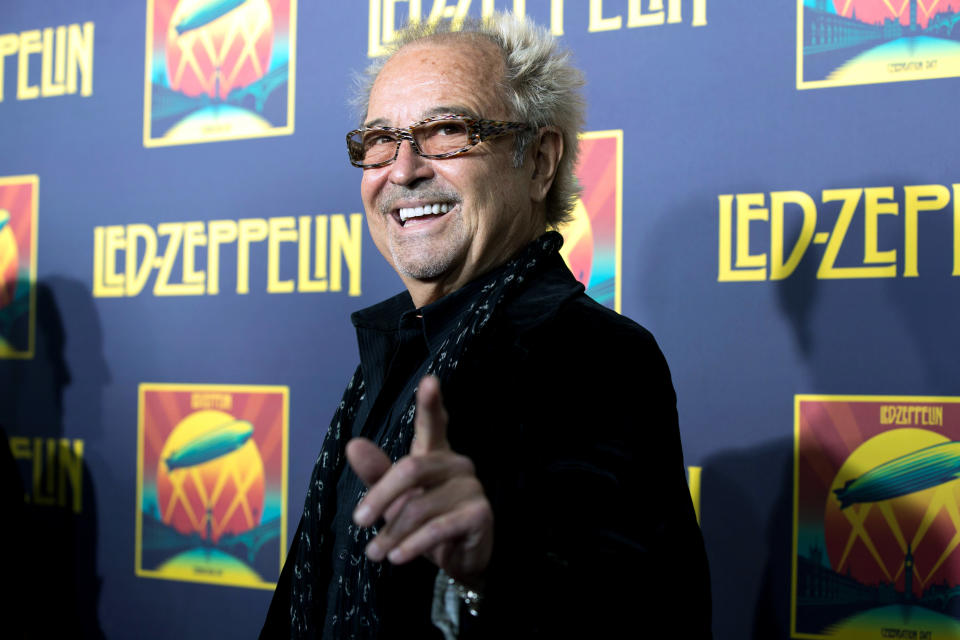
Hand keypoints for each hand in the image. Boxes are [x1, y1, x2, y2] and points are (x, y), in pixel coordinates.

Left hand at [346, 375, 492, 586]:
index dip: (431, 403)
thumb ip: (376, 474)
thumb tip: (353, 445)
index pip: (434, 423)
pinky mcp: (480, 514)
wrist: (459, 560)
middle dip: (380, 497)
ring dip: (392, 533)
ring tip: (375, 553)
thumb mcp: (394, 499)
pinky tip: (397, 557)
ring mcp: (471, 487)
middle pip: (411, 469)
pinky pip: (438, 528)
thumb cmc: (424, 521)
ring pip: (420, 506)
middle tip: (358, 521)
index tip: (430, 381)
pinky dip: (413, 545)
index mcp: (435, 453)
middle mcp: (456, 463)